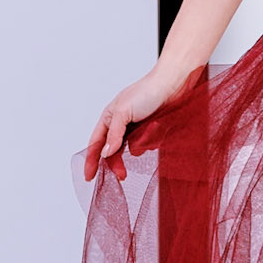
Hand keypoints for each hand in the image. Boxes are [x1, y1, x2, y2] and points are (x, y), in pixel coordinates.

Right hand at [84, 65, 181, 182]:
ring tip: (151, 131)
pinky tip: (158, 129)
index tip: (89, 178)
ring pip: (132, 148)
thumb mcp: (124, 112)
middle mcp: (121, 124)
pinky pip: (147, 144)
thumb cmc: (147, 92)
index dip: (91, 161)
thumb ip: (114, 134)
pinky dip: (151, 140)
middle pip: (113, 151)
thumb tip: (105, 153)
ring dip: (140, 145)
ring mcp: (136, 128)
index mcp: (109, 117)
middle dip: (116, 163)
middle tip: (122, 176)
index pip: (95, 144)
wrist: (173, 85)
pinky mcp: (151, 130)